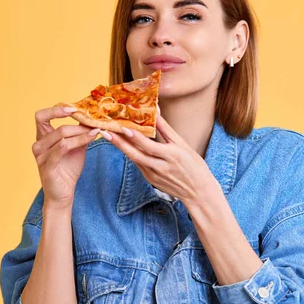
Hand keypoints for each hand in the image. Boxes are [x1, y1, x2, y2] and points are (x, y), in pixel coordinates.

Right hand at [32, 105, 100, 207]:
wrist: (63, 193)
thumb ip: (80, 133)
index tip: (73, 108)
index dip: (56, 110)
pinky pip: (59, 151)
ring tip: (95, 132)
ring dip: (80, 134)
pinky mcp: (46, 167)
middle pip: (55, 126)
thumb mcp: (77, 147)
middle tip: (93, 124)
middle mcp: (38, 145)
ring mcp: (40, 156)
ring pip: (61, 137)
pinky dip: (75, 142)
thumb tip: (92, 118)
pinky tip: (87, 139)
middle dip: (76, 125)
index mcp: (43, 137)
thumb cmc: (68, 169)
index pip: (41, 116)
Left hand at [98, 114, 217, 205]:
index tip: (123, 127)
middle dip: (119, 143)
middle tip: (105, 131)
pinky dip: (130, 154)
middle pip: (135, 154)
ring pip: (134, 159)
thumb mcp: (183, 145)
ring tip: (109, 135)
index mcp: (171, 156)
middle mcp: (159, 167)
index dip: (135, 137)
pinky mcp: (150, 180)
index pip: (148, 146)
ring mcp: (153, 176)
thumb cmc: (194, 166)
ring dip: (121, 147)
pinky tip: (123, 145)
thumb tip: (156, 110)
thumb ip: (166, 129)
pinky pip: (138, 164)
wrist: (198, 192)